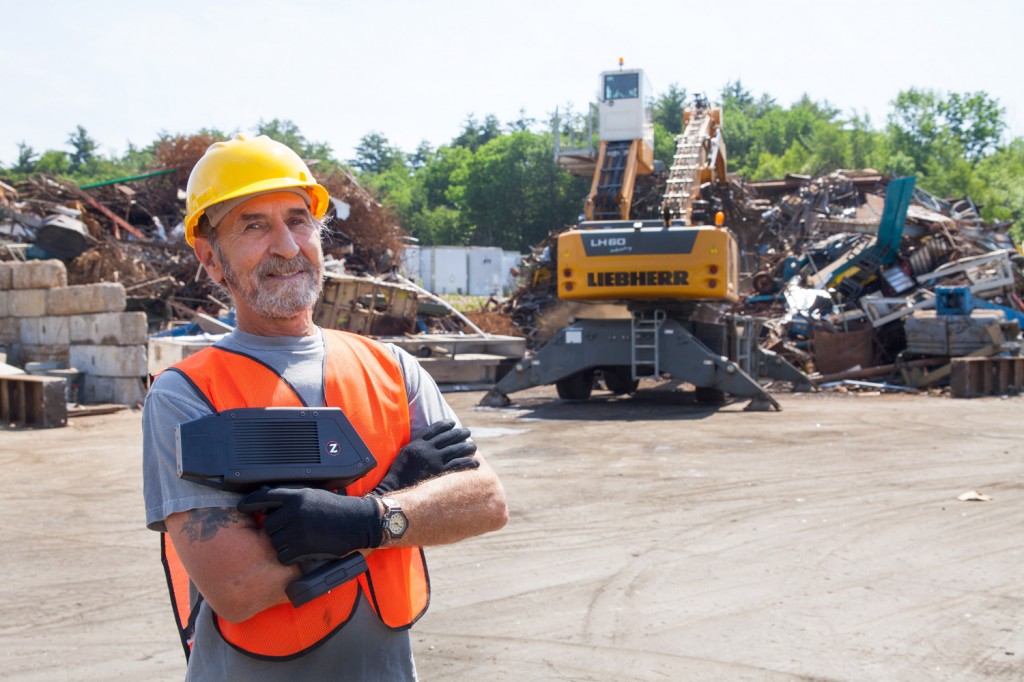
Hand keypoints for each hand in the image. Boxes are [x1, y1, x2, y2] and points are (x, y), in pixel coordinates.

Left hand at [237, 487, 381, 564]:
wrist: (357, 522)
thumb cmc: (336, 508)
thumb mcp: (313, 495)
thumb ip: (292, 498)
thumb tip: (269, 505)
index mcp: (296, 495)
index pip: (264, 496)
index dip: (249, 502)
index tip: (241, 507)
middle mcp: (293, 511)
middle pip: (269, 525)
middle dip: (277, 531)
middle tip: (292, 532)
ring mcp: (297, 529)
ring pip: (275, 542)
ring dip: (284, 545)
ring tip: (301, 540)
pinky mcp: (302, 547)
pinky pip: (284, 555)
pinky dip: (290, 556)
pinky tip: (303, 550)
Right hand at [373, 420, 478, 494]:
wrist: (394, 488)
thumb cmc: (398, 474)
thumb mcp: (405, 454)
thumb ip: (416, 447)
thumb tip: (427, 443)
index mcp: (417, 444)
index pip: (434, 430)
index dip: (444, 425)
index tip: (453, 423)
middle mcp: (426, 449)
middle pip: (447, 438)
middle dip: (459, 434)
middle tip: (468, 432)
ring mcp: (434, 460)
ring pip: (455, 449)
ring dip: (466, 446)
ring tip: (473, 446)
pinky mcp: (440, 473)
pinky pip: (458, 465)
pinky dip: (468, 462)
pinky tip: (475, 462)